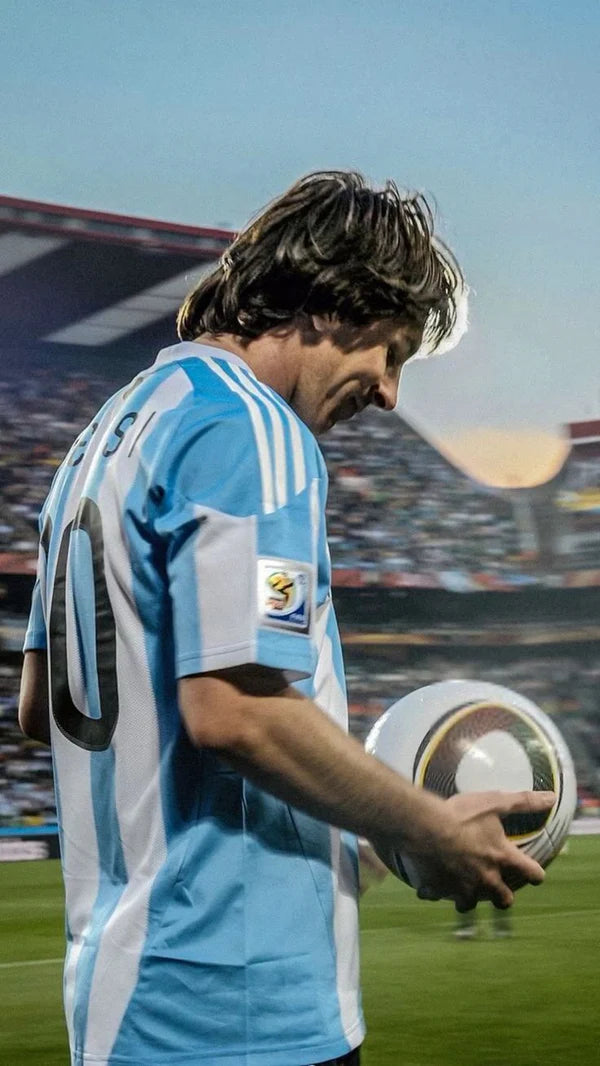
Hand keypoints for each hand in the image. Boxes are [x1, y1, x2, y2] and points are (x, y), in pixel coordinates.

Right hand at [406, 789, 554, 910]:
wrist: (425, 826)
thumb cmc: (462, 814)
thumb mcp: (495, 802)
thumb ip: (525, 801)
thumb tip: (552, 798)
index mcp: (501, 858)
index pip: (530, 872)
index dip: (535, 874)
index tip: (536, 874)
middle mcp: (485, 878)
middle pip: (503, 899)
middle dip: (504, 897)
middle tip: (501, 892)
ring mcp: (461, 887)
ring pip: (469, 905)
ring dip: (469, 900)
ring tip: (465, 893)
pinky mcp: (438, 889)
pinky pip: (436, 896)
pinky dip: (435, 892)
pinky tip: (430, 886)